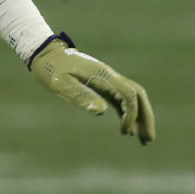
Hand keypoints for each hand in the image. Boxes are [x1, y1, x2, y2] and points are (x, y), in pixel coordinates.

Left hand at [29, 34, 155, 144]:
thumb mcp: (61, 83)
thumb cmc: (51, 69)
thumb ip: (81, 95)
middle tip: (149, 140)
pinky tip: (128, 129)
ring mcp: (107, 79)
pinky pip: (121, 98)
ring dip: (140, 116)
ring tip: (144, 139)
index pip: (128, 95)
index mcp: (102, 75)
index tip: (125, 132)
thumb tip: (102, 111)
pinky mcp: (101, 84)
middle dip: (146, 117)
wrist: (45, 53)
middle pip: (138, 94)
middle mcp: (109, 76)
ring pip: (132, 96)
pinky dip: (128, 113)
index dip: (131, 115)